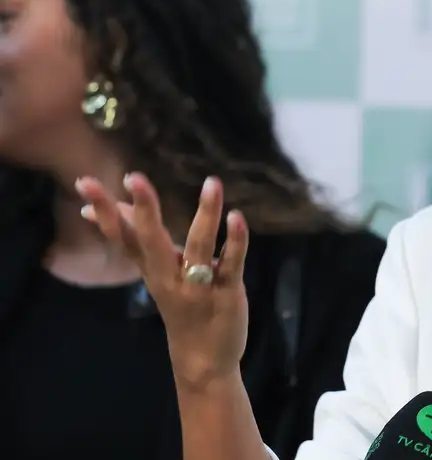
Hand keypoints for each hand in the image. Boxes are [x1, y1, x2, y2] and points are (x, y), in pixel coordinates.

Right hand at [76, 172, 249, 391]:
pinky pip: (231, 264)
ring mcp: (198, 285)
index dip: (105, 211)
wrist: (202, 361)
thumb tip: (95, 211)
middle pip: (151, 241)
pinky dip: (235, 241)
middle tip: (134, 177)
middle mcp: (169, 277)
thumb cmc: (179, 306)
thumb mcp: (154, 273)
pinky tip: (237, 217)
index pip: (122, 237)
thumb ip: (135, 241)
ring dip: (206, 214)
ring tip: (212, 183)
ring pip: (198, 246)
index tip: (86, 183)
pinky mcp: (226, 292)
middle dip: (143, 209)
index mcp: (151, 270)